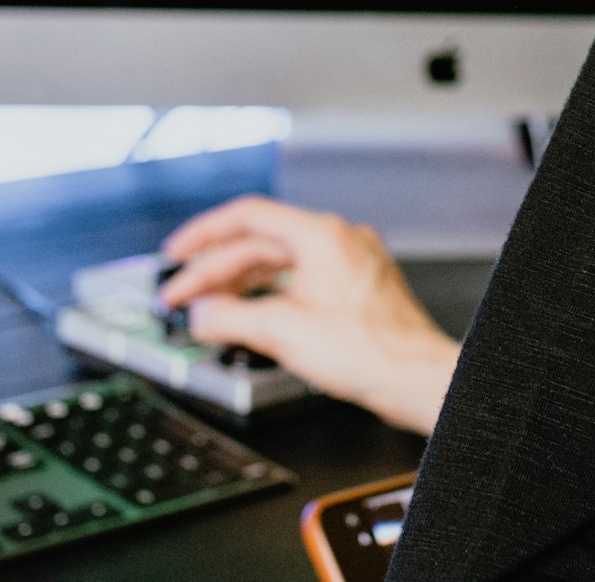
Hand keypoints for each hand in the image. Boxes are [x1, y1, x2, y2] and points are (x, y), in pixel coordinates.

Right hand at [159, 196, 459, 435]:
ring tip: (211, 310)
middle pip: (262, 243)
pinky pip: (303, 280)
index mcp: (321, 235)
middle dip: (217, 271)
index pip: (247, 216)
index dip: (204, 235)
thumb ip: (229, 317)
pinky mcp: (358, 288)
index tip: (177, 254)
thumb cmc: (369, 352)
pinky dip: (273, 295)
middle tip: (183, 295)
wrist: (417, 379)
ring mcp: (352, 262)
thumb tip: (200, 313)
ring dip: (243, 285)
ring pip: (283, 263)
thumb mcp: (281, 332)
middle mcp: (340, 240)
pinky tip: (255, 316)